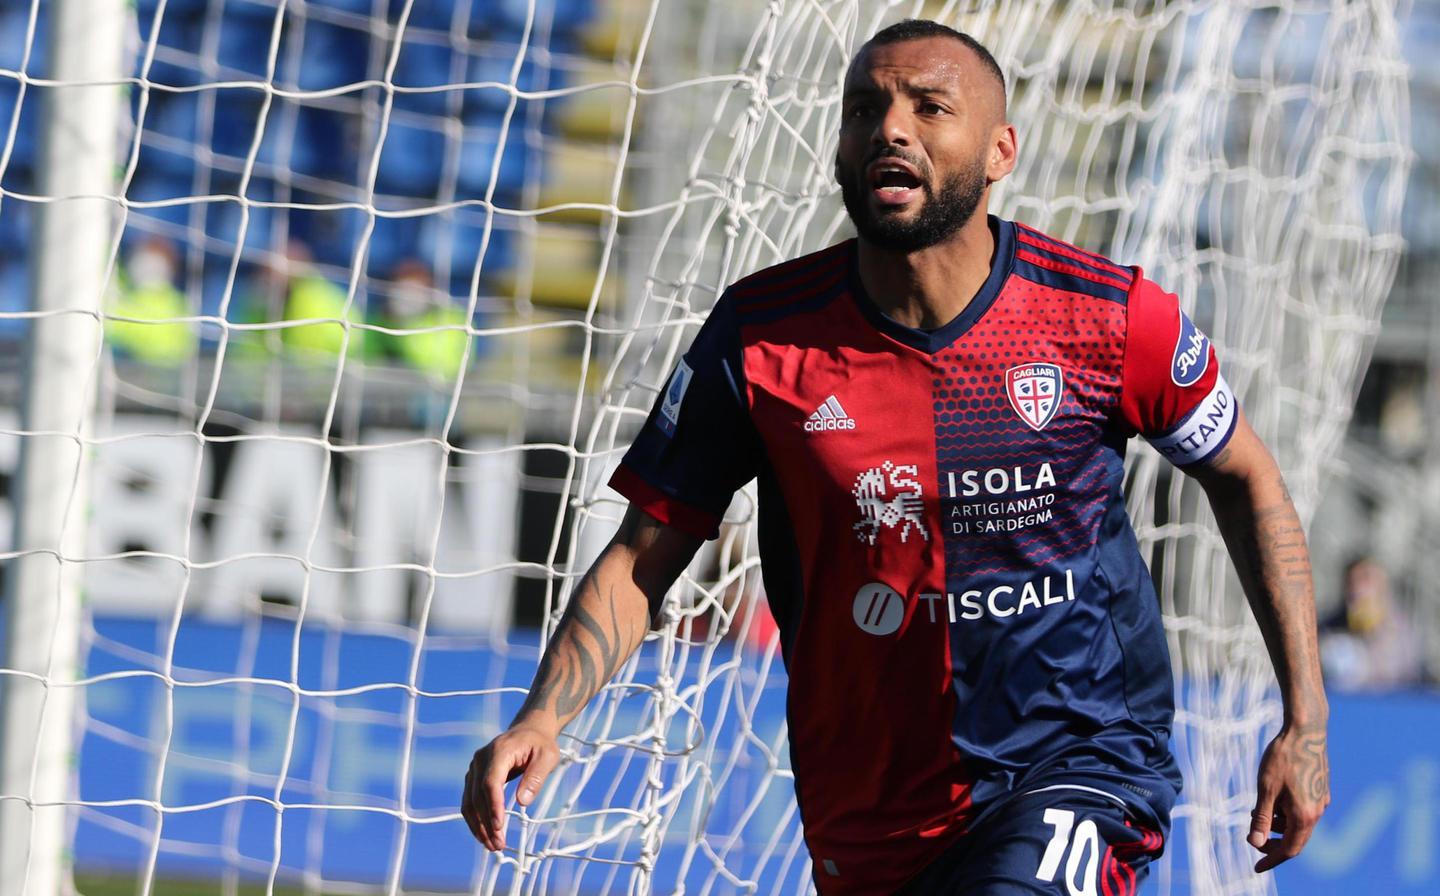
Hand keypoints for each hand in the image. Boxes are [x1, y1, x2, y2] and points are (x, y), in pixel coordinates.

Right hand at [461, 723, 561, 851]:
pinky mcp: (473, 777)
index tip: (500, 826)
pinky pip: (469, 801)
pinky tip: (484, 834)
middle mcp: (481, 759)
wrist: (528, 731)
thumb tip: (523, 802)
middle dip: (487, 823)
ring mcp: (474, 768)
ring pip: (469, 802)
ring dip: (478, 826)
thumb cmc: (539, 744)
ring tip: (492, 845)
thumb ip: (535, 778)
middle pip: (478, 796)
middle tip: (498, 844)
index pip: (490, 782)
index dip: (493, 806)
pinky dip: (475, 819)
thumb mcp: (547, 757)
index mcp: (499, 751)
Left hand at [1247, 721, 1328, 871]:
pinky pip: (1302, 809)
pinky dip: (1285, 811)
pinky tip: (1272, 797)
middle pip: (1296, 839)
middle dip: (1273, 842)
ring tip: (1257, 808)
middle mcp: (1318, 811)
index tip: (1256, 869)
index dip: (1272, 860)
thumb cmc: (1283, 757)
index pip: (1290, 849)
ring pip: (1298, 823)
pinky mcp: (1320, 789)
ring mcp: (1321, 800)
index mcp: (1305, 815)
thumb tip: (1256, 844)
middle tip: (1252, 837)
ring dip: (1277, 822)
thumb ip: (1262, 818)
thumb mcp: (1266, 789)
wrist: (1306, 730)